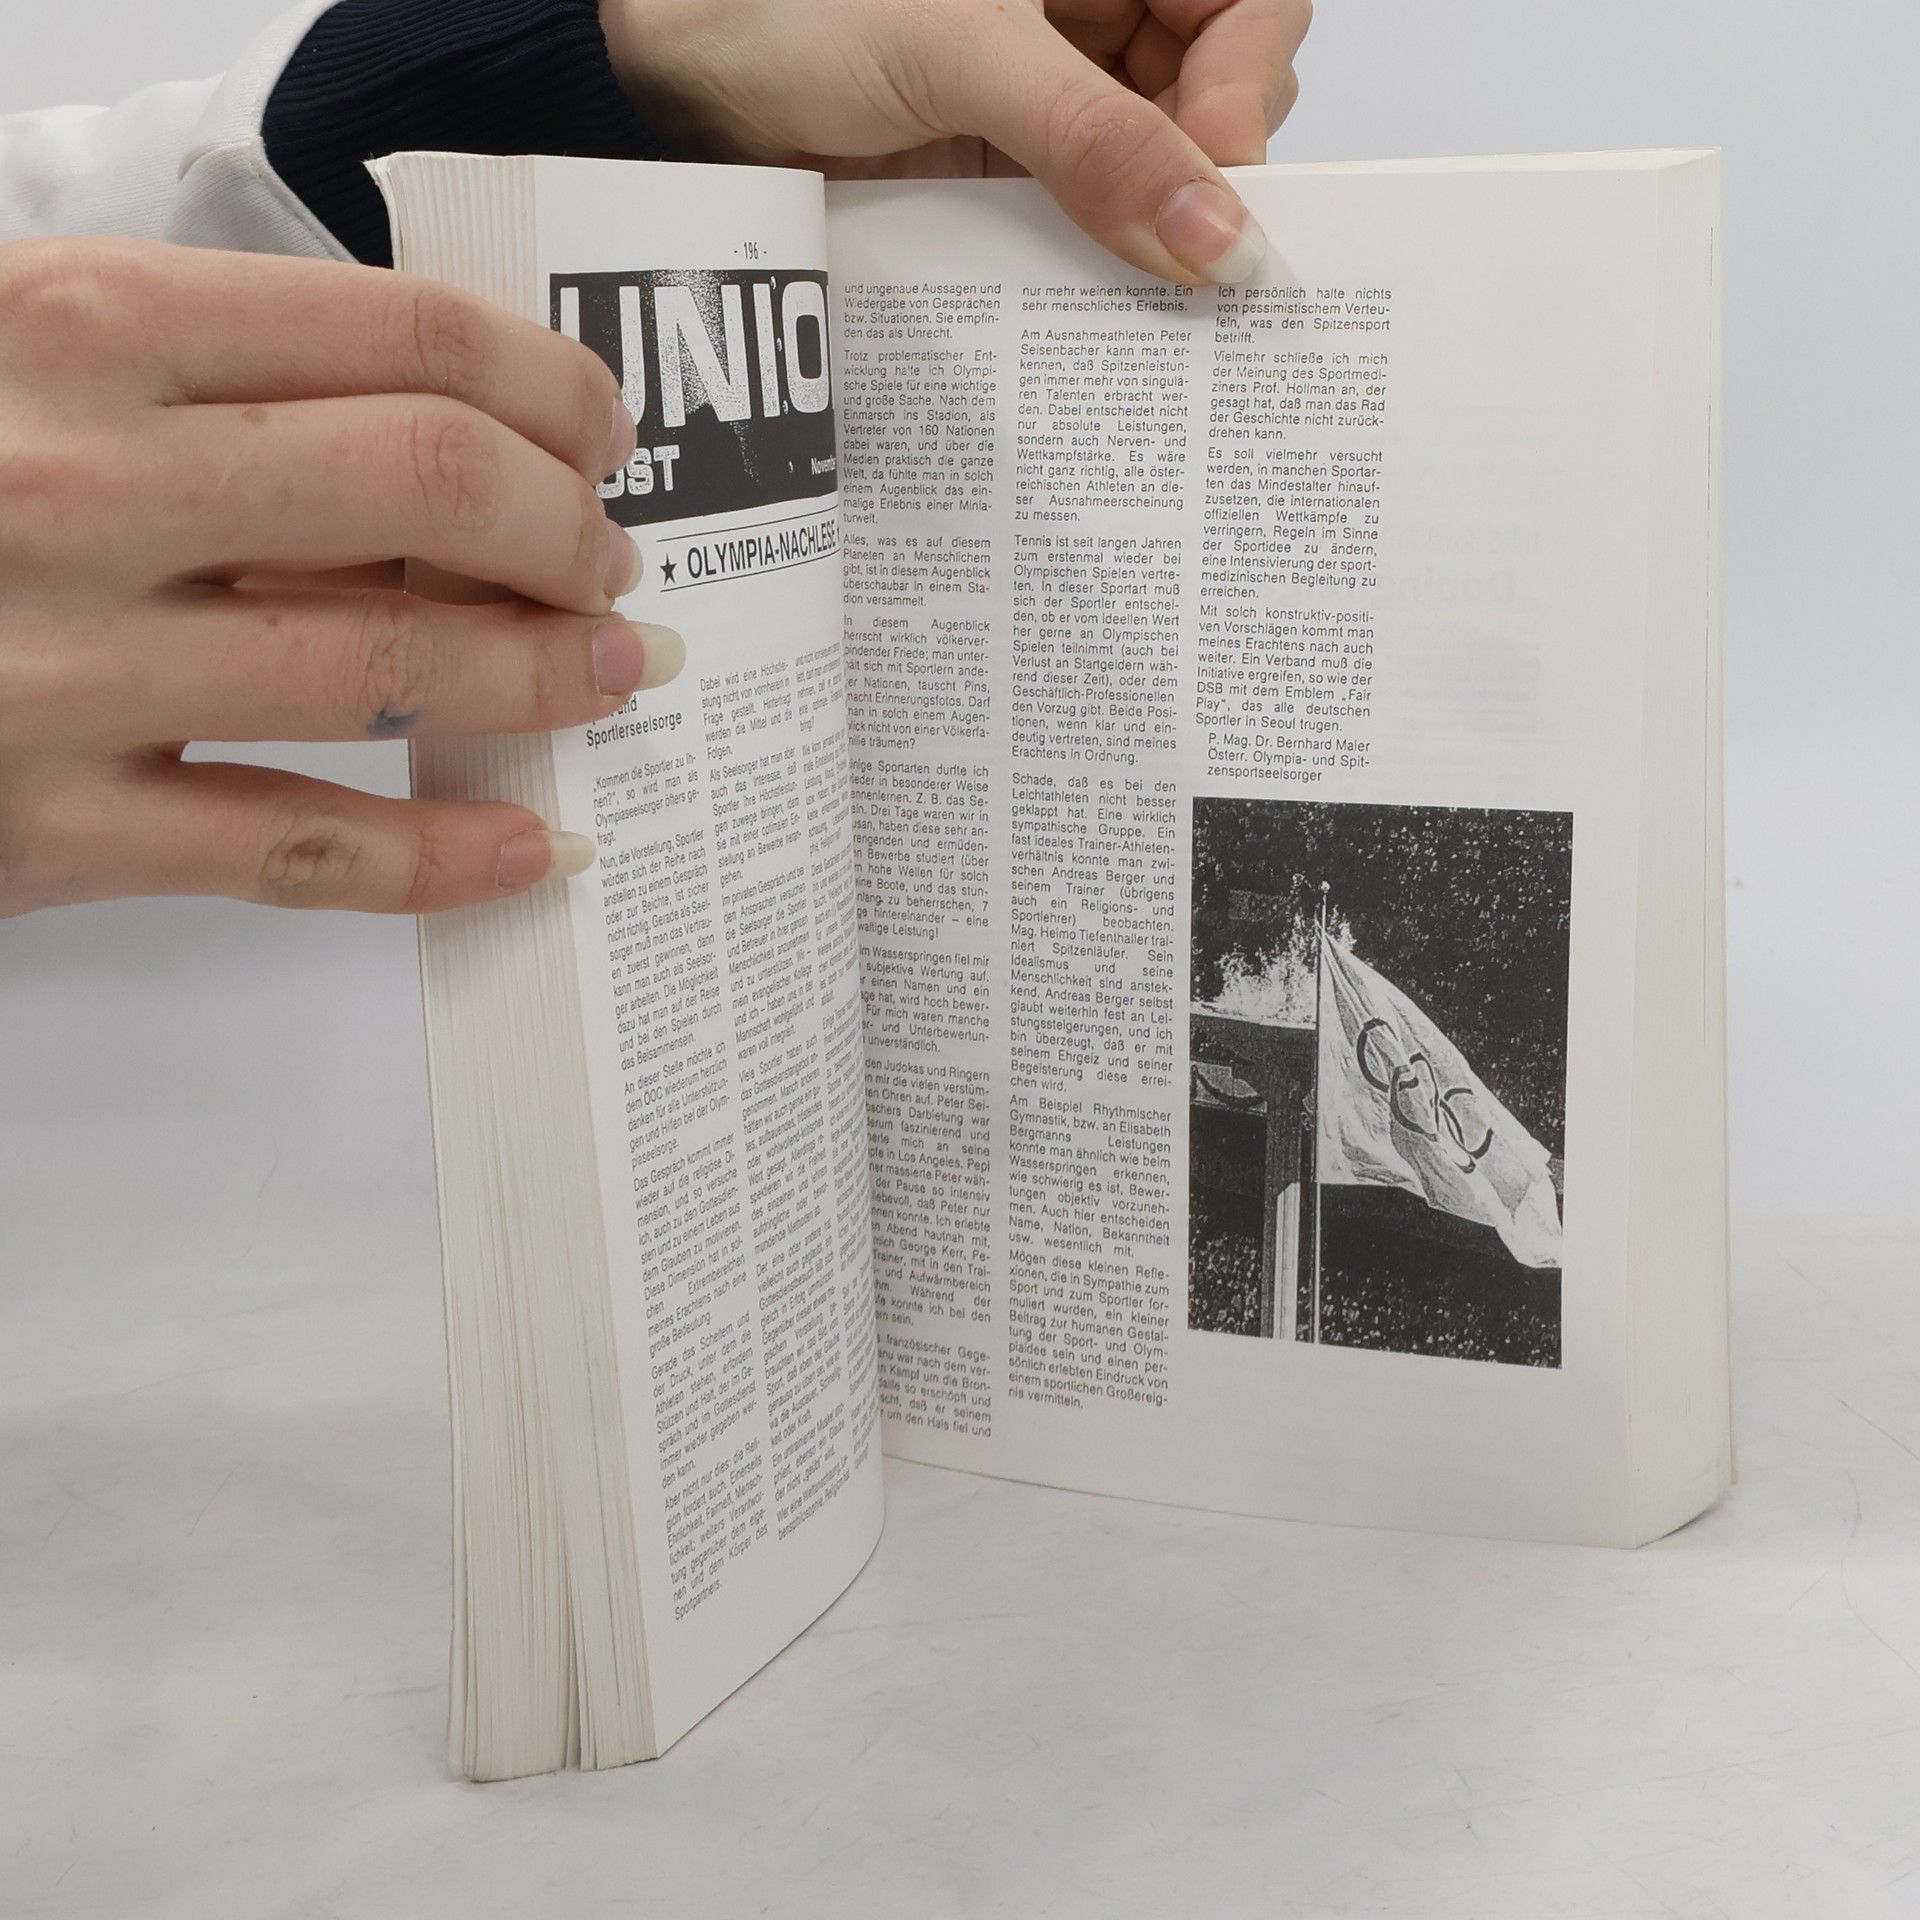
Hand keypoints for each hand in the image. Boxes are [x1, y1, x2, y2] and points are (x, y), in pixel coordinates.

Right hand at [0, 238, 681, 917]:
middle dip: (567, 530)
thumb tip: (423, 425)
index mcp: (75, 325)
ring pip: (389, 669)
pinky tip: (532, 849)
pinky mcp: (47, 827)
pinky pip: (298, 853)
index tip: (596, 433)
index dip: (545, 388)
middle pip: (430, 490)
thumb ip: (193, 369)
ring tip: (611, 673)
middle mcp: (83, 485)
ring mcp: (66, 667)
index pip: (399, 338)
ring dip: (543, 673)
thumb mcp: (12, 348)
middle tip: (607, 561)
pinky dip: (438, 860)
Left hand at [603, 0, 1311, 284]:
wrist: (672, 68)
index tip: (1215, 170)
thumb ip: (1097, 143)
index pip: (1246, 1)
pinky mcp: (1008, 160)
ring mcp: (1052, 85)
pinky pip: (1086, 210)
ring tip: (1144, 286)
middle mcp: (1089, 3)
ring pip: (1159, 159)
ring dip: (1155, 223)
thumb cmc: (791, 3)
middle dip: (1210, 162)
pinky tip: (1089, 294)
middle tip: (1185, 247)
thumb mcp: (962, 54)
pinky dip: (1095, 255)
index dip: (1247, 82)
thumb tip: (1215, 239)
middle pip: (1217, 85)